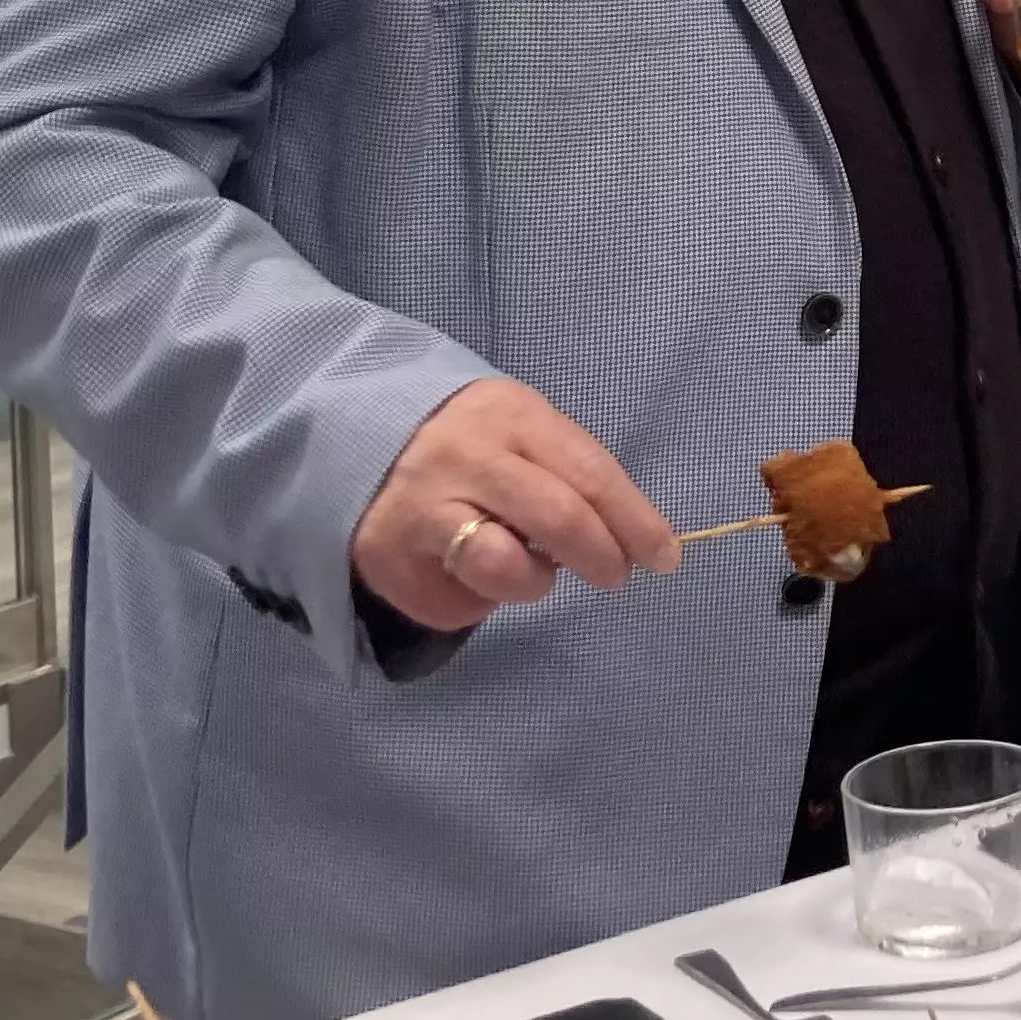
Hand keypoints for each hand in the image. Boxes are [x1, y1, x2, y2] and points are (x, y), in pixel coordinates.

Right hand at [348, 375, 681, 634]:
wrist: (356, 444)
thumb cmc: (467, 441)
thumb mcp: (519, 430)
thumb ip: (569, 472)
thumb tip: (631, 537)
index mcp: (510, 417)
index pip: (589, 473)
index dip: (635, 521)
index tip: (665, 557)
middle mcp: (465, 460)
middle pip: (557, 518)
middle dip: (601, 557)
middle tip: (614, 577)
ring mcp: (422, 512)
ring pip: (506, 569)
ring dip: (534, 582)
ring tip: (524, 568)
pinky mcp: (392, 563)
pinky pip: (461, 602)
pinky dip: (479, 597)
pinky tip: (462, 569)